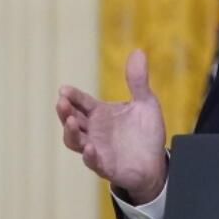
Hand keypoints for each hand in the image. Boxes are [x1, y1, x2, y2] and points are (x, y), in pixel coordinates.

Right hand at [56, 49, 167, 202]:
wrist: (156, 161)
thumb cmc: (145, 132)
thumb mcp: (145, 103)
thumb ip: (138, 80)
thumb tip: (138, 51)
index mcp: (99, 113)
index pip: (81, 102)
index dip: (72, 96)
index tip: (64, 89)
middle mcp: (93, 130)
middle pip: (71, 120)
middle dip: (65, 112)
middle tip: (62, 102)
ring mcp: (96, 148)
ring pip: (74, 141)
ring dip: (71, 132)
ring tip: (72, 123)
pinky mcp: (105, 166)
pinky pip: (93, 162)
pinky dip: (89, 155)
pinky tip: (89, 148)